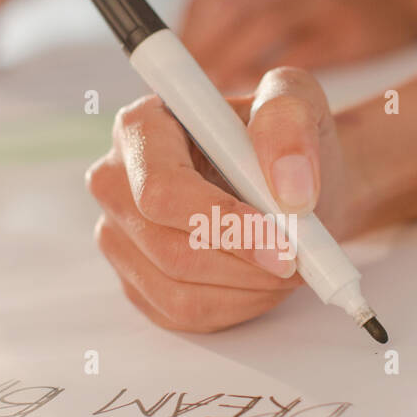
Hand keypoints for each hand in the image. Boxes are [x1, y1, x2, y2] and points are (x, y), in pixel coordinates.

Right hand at [86, 67, 359, 332]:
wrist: (291, 186)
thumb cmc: (287, 142)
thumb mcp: (299, 102)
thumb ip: (289, 123)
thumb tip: (288, 188)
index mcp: (141, 128)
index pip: (161, 190)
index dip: (222, 223)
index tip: (284, 244)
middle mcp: (116, 183)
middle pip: (167, 248)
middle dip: (243, 264)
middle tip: (298, 260)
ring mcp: (119, 237)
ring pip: (176, 289)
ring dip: (246, 289)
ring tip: (289, 266)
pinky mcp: (136, 282)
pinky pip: (181, 315)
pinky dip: (236, 306)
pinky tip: (263, 282)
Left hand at [179, 0, 416, 91]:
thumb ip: (239, 11)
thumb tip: (190, 62)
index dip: (184, 37)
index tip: (170, 74)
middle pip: (224, 9)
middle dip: (198, 55)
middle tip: (184, 95)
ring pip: (257, 28)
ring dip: (228, 66)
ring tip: (211, 102)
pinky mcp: (344, 30)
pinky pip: (298, 54)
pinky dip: (269, 79)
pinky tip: (254, 103)